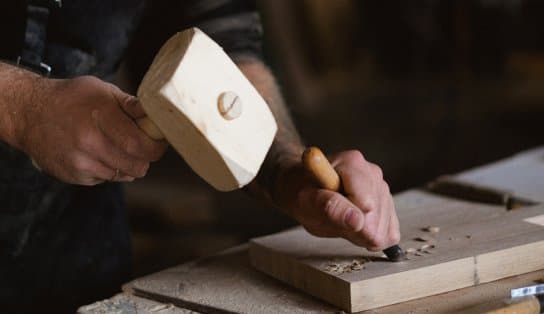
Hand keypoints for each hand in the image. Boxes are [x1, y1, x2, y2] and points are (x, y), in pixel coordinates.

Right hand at [15, 76, 166, 184]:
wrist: (30, 113)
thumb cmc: (72, 99)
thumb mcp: (102, 90)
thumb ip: (131, 104)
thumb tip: (157, 114)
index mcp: (100, 116)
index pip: (140, 145)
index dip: (156, 148)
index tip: (159, 141)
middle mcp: (88, 141)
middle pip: (136, 165)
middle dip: (146, 158)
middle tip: (142, 146)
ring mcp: (79, 162)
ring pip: (123, 175)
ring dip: (127, 164)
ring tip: (115, 145)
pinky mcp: (73, 176)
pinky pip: (106, 179)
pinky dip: (109, 169)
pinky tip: (97, 152)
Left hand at [274, 150, 399, 250]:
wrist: (305, 188)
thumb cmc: (303, 193)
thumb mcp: (306, 202)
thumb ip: (330, 209)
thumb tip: (357, 221)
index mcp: (352, 163)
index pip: (366, 204)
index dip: (348, 219)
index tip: (328, 214)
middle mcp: (372, 171)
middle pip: (376, 215)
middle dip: (355, 228)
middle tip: (332, 220)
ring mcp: (382, 185)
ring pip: (385, 225)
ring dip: (362, 233)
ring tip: (341, 221)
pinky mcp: (388, 202)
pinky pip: (391, 231)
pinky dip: (373, 236)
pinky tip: (356, 227)